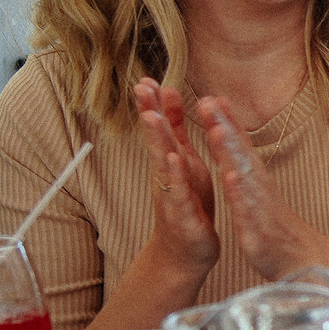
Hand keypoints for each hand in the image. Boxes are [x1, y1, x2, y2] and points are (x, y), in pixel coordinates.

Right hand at [132, 77, 218, 278]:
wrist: (185, 252)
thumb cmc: (187, 203)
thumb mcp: (185, 162)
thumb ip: (176, 133)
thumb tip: (168, 98)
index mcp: (172, 162)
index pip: (160, 129)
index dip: (153, 104)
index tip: (146, 77)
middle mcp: (165, 176)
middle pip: (156, 140)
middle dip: (149, 113)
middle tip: (140, 87)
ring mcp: (171, 194)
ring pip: (162, 164)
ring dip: (157, 140)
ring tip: (152, 116)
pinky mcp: (182, 215)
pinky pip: (178, 194)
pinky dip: (175, 177)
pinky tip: (174, 161)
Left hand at [194, 97, 328, 281]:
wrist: (301, 259)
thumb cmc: (274, 227)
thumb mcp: (257, 194)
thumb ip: (247, 168)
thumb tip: (239, 147)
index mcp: (254, 178)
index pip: (239, 144)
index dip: (226, 120)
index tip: (211, 96)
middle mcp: (258, 185)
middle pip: (239, 150)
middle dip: (224, 125)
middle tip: (208, 100)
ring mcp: (258, 205)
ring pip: (242, 173)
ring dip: (230, 151)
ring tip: (216, 130)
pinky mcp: (257, 227)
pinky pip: (247, 207)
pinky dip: (238, 191)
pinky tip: (230, 176)